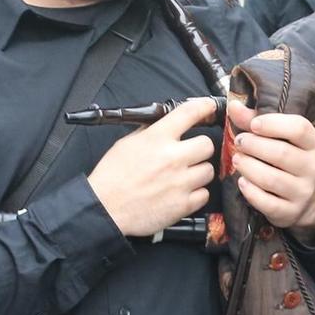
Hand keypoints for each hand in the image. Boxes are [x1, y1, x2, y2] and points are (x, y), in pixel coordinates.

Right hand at [86, 97, 217, 238]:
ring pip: (209, 170)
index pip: (188, 113)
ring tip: (183, 177)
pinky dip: (196, 194)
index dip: (204, 106)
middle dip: (200, 148)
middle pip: (207, 144)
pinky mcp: (183, 204)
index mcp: (156, 139)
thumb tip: (166, 125)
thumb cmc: (112, 177)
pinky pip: (204, 194)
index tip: (209, 107)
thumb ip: (150, 132)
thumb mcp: (127, 143)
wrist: (105, 208)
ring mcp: (180, 182)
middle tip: (191, 154)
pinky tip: (182, 193)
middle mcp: (172, 158)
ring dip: (198, 172)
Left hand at [228, 100, 314, 237]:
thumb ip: (255, 120)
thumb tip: (233, 105)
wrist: (305, 200)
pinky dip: (251, 192)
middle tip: (239, 142)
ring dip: (249, 167)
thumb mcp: (278, 138)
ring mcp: (303, 191)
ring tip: (238, 160)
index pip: (299, 128)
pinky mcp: (290, 212)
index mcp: (313, 143)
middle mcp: (312, 167)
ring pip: (272, 179)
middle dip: (255, 146)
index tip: (253, 125)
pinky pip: (267, 203)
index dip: (273, 124)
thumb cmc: (286, 160)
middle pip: (282, 153)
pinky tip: (242, 182)